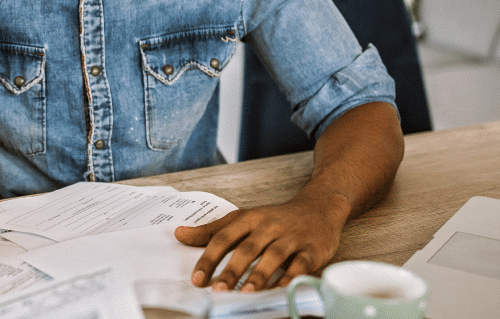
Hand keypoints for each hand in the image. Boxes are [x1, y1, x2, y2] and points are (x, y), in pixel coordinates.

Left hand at [174, 196, 346, 291]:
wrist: (319, 207)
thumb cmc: (275, 218)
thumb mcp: (242, 218)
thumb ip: (211, 229)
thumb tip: (179, 234)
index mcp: (249, 218)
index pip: (224, 237)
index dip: (209, 258)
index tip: (197, 278)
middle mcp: (269, 226)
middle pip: (247, 249)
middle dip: (231, 270)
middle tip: (218, 290)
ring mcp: (291, 237)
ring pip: (273, 256)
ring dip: (259, 275)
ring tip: (246, 293)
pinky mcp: (312, 249)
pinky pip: (300, 265)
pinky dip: (289, 278)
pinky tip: (278, 291)